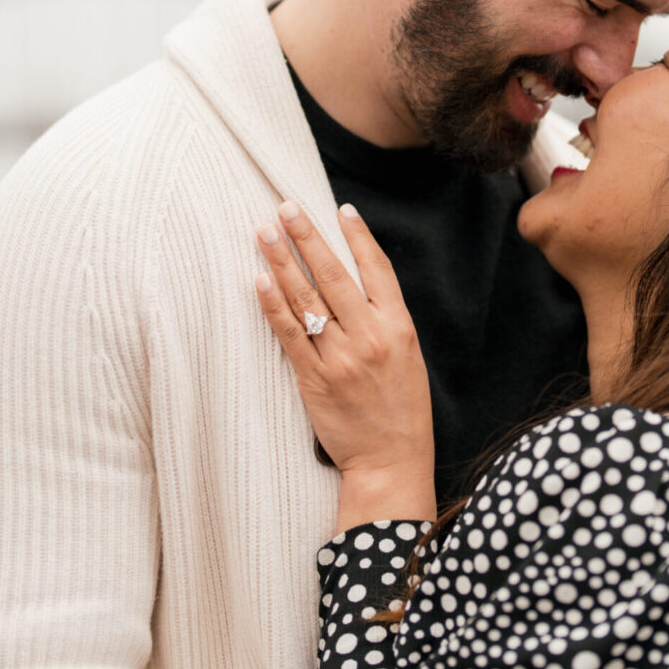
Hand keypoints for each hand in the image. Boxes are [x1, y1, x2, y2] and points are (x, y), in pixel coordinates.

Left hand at [255, 201, 435, 524]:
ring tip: (265, 232)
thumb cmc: (402, 410)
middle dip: (308, 237)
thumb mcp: (409, 356)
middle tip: (286, 207)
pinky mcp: (314, 379)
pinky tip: (259, 280)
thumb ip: (386, 320)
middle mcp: (371, 336)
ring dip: (283, 261)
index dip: (358, 236)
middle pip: (335, 275)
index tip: (340, 209)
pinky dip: (272, 305)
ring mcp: (341, 357)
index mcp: (399, 327)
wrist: (391, 461)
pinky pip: (289, 334)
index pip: (377, 269)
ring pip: (307, 299)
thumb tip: (360, 284)